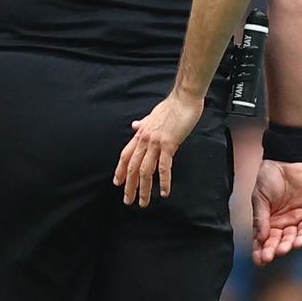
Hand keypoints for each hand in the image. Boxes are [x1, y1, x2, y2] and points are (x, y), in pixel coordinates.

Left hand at [114, 90, 203, 206]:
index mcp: (140, 133)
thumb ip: (143, 123)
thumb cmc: (171, 106)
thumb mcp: (152, 115)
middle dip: (129, 186)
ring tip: (143, 202)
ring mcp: (155, 142)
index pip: (126, 155)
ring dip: (144, 188)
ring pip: (145, 170)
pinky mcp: (169, 144)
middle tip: (128, 200)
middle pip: (133, 167)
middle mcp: (144, 139)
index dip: (120, 170)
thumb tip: (134, 125)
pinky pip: (164, 167)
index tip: (117, 183)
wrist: (184, 98)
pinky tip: (164, 192)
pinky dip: (163, 181)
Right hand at [251, 159, 301, 264]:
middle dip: (272, 250)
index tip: (259, 260)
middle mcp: (280, 223)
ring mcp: (293, 219)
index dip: (260, 251)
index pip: (262, 240)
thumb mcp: (259, 198)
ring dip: (286, 245)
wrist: (285, 162)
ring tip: (282, 250)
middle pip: (276, 241)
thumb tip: (260, 237)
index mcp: (266, 220)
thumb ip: (260, 218)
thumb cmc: (268, 178)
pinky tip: (297, 243)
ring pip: (291, 238)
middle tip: (269, 256)